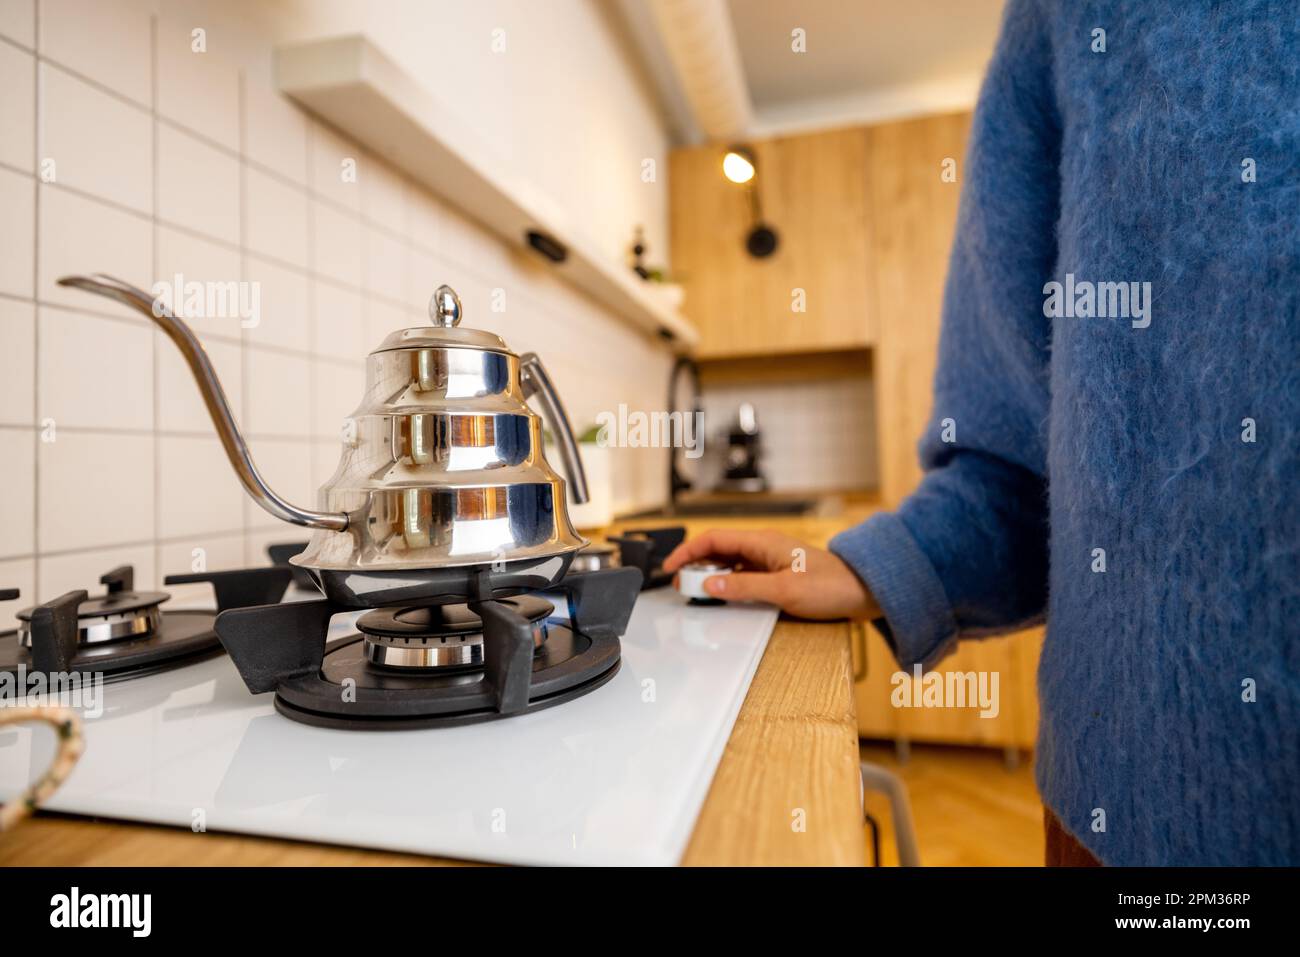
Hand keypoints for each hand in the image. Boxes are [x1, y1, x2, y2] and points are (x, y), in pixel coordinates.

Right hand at [662, 528, 880, 620]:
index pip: (713, 540)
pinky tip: (724, 595)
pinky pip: (743, 574)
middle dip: (694, 564)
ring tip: (696, 592)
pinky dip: (727, 582)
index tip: (670, 568)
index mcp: (762, 542)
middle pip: (718, 550)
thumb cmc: (831, 586)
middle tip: (679, 586)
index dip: (687, 552)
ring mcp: (770, 560)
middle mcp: (764, 547)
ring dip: (710, 574)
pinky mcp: (777, 574)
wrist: (864, 592)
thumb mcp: (783, 590)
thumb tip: (709, 583)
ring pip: (729, 562)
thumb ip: (743, 587)